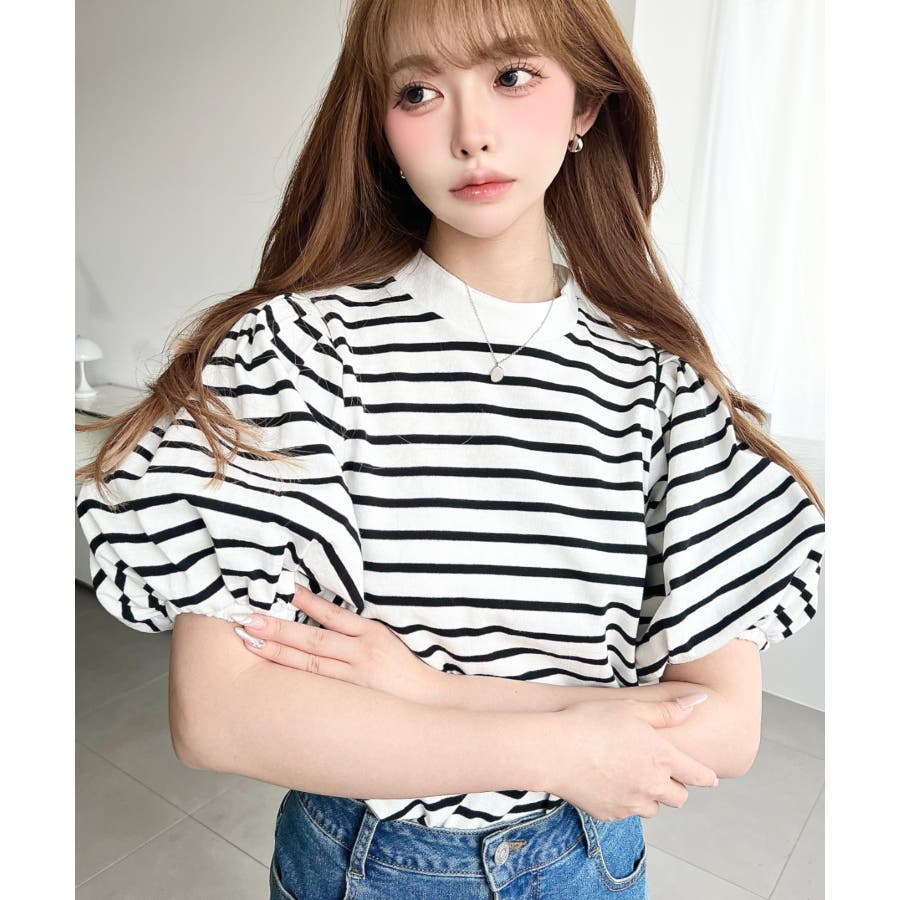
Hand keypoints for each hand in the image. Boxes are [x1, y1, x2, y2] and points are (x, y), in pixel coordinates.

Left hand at [233, 586, 445, 706]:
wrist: (429, 703)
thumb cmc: (403, 669)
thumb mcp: (385, 639)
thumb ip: (354, 630)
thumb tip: (317, 615)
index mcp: (372, 633)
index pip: (333, 615)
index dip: (307, 602)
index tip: (282, 590)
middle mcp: (362, 654)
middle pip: (313, 639)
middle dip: (278, 628)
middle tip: (248, 617)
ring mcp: (354, 679)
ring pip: (309, 664)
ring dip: (277, 652)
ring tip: (250, 640)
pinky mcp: (350, 699)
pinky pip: (316, 685)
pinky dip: (293, 676)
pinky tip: (273, 668)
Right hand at [544, 697, 719, 821]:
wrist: (553, 750)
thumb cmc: (590, 722)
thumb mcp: (631, 707)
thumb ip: (667, 711)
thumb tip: (698, 704)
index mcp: (662, 758)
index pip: (698, 775)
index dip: (706, 776)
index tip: (710, 777)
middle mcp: (651, 786)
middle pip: (679, 798)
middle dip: (675, 787)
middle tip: (660, 772)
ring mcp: (631, 804)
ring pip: (653, 808)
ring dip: (649, 796)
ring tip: (630, 776)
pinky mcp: (610, 815)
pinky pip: (626, 812)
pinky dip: (623, 801)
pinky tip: (607, 782)